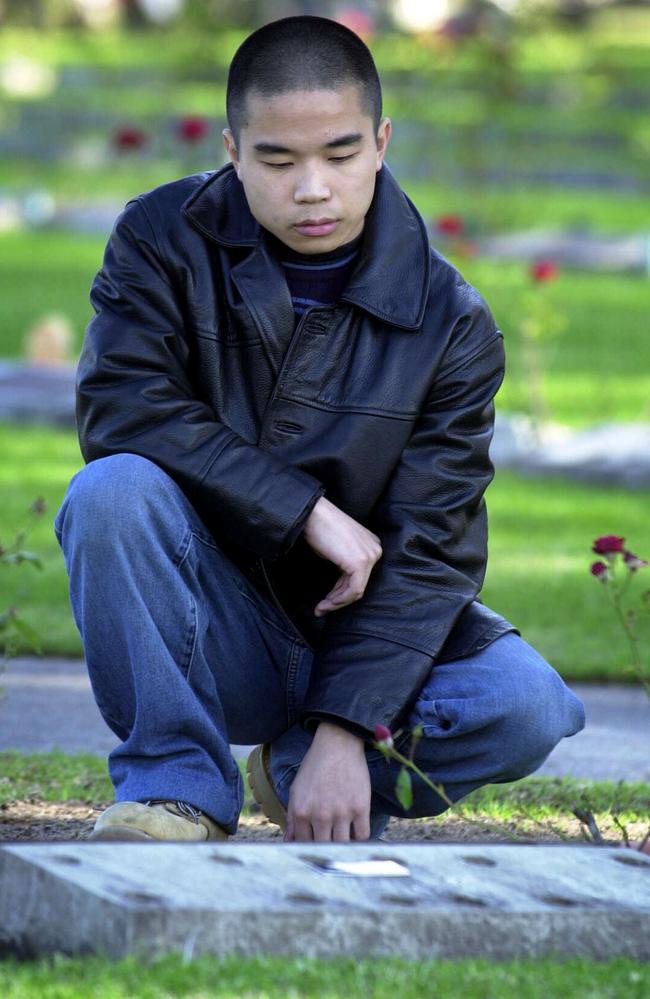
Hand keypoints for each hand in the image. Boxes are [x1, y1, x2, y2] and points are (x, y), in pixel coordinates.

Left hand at [284, 722, 370, 841]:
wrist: (338, 745)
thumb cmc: (315, 767)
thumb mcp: (296, 790)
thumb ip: (292, 817)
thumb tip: (289, 841)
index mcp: (301, 811)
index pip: (304, 844)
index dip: (309, 847)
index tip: (314, 846)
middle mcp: (320, 815)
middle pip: (323, 847)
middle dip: (325, 847)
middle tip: (329, 843)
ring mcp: (342, 812)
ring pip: (342, 845)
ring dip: (342, 844)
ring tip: (342, 837)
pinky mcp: (360, 808)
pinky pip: (362, 835)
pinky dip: (359, 837)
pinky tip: (355, 830)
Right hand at [302, 496, 381, 616]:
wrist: (312, 513)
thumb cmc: (319, 527)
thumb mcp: (336, 549)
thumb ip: (343, 566)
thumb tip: (338, 589)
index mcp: (371, 545)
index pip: (360, 576)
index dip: (342, 592)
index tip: (326, 602)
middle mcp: (375, 550)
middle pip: (359, 584)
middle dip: (339, 599)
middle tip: (322, 609)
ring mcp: (369, 556)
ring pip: (356, 590)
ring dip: (337, 602)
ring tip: (320, 608)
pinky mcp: (360, 562)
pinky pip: (353, 590)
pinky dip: (339, 600)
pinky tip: (325, 603)